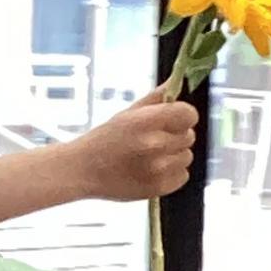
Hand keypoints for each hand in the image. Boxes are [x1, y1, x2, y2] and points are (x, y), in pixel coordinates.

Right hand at [70, 88, 196, 202]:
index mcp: (147, 121)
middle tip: (152, 141)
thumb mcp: (127, 114)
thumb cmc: (104, 140)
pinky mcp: (158, 187)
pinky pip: (182, 176)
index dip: (182, 116)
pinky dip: (172, 174)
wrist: (82, 171)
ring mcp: (158, 169)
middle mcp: (155, 145)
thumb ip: (155, 99)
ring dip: (173, 156)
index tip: (172, 120)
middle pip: (188, 136)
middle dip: (175, 137)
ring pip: (186, 157)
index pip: (188, 114)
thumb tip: (176, 82)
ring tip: (151, 158)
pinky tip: (152, 171)